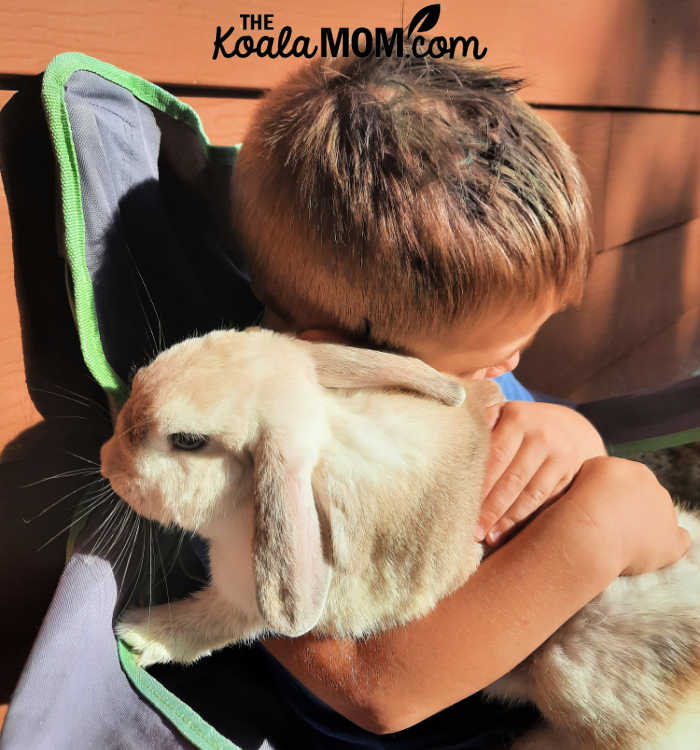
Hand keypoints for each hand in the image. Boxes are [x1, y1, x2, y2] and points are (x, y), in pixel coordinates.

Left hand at [476, 401, 605, 545]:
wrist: (575, 429)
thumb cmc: (526, 425)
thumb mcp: (506, 414)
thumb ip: (483, 423)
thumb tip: (451, 441)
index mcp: (518, 419)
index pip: (496, 456)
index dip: (481, 482)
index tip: (462, 502)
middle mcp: (542, 437)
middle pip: (512, 478)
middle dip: (491, 507)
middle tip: (472, 529)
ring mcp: (560, 457)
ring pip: (530, 494)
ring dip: (507, 519)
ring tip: (487, 536)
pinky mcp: (569, 476)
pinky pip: (545, 501)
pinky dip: (525, 519)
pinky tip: (507, 533)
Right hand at [568, 456, 690, 575]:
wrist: (586, 532)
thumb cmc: (571, 508)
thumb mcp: (574, 479)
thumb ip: (589, 480)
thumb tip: (586, 488)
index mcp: (628, 469)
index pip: (623, 480)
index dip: (609, 496)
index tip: (594, 509)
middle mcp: (651, 485)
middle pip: (643, 496)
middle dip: (629, 509)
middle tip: (606, 526)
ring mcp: (665, 512)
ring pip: (660, 516)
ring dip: (646, 526)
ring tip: (619, 542)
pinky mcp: (671, 540)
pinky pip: (679, 540)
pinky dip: (668, 545)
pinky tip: (651, 551)